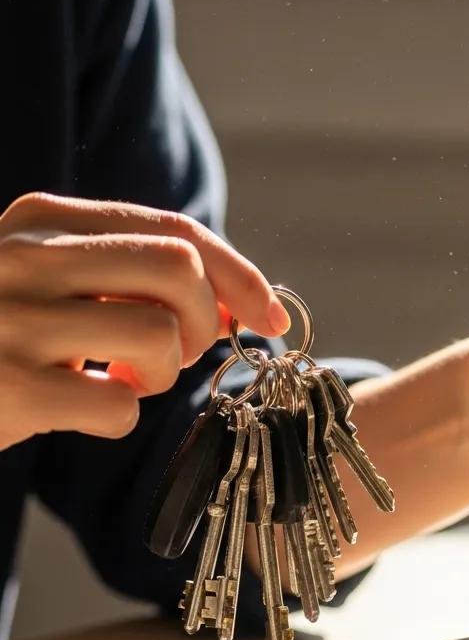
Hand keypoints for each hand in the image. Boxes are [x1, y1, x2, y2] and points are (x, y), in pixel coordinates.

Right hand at [0, 192, 288, 450]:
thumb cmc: (4, 334)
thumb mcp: (57, 281)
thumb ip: (133, 275)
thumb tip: (235, 302)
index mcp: (42, 220)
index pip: (175, 231)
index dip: (239, 276)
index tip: (270, 317)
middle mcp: (25, 257)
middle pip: (178, 270)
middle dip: (202, 322)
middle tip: (173, 352)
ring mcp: (12, 321)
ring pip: (157, 336)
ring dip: (161, 374)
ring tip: (119, 380)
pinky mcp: (8, 387)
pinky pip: (119, 407)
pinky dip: (118, 419)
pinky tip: (80, 409)